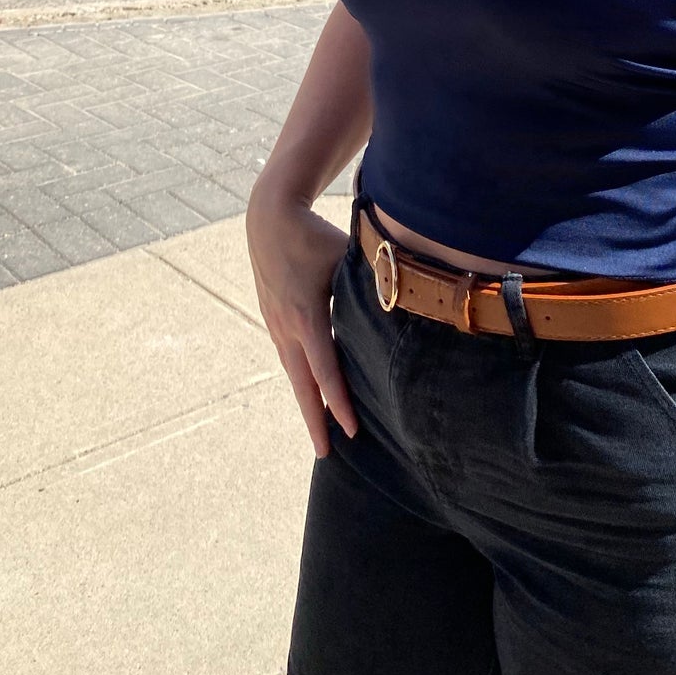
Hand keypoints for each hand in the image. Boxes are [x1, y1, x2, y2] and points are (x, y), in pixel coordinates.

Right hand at [246, 171, 358, 457]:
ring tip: (320, 434)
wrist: (269, 219)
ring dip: (307, 404)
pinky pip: (290, 358)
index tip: (351, 431)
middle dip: (315, 421)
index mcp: (307, 314)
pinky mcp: (274, 320)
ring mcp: (276, 325)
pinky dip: (301, 380)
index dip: (339, 402)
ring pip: (295, 374)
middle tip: (326, 455)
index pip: (325, 368)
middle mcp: (287, 326)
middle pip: (303, 384)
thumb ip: (371, 280)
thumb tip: (406, 300)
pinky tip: (312, 394)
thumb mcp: (345, 255)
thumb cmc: (315, 235)